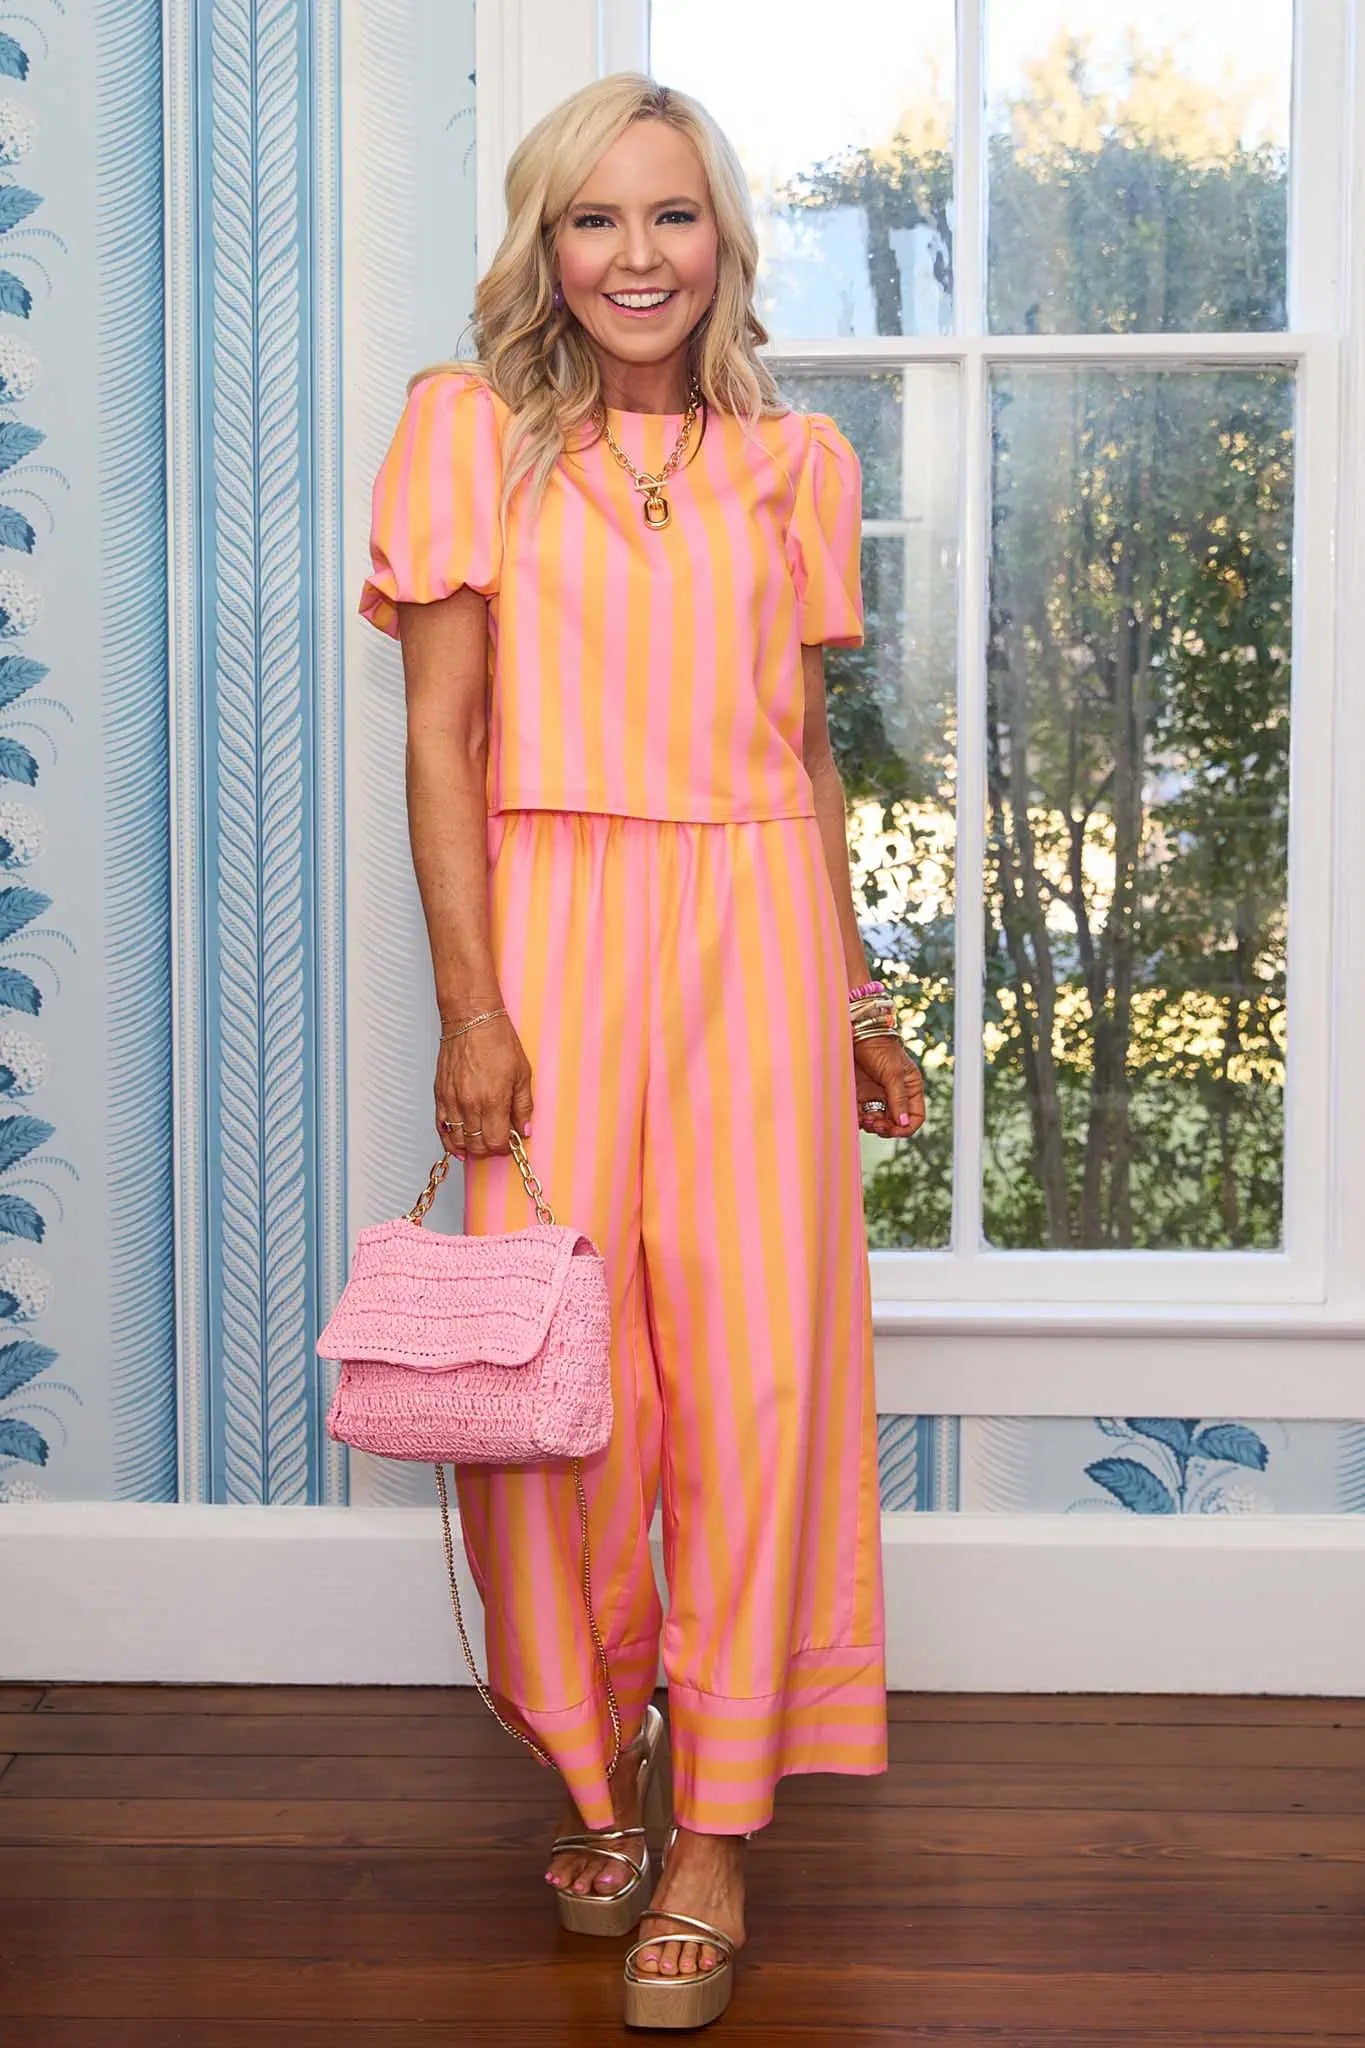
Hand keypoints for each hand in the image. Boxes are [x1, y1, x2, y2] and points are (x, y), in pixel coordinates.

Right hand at [435, 1011, 533, 1159]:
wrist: (471, 1020)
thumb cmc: (497, 1040)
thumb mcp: (522, 1073)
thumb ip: (523, 1105)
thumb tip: (525, 1129)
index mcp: (493, 1100)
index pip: (496, 1141)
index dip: (504, 1148)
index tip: (510, 1143)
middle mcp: (469, 1104)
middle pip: (476, 1144)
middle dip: (488, 1150)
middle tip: (496, 1144)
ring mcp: (452, 1100)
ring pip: (457, 1139)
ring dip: (470, 1147)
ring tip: (479, 1145)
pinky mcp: (440, 1094)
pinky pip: (441, 1126)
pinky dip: (449, 1139)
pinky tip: (457, 1144)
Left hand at [853, 1033, 924, 1139]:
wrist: (854, 1034)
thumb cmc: (879, 1048)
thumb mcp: (892, 1073)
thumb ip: (898, 1098)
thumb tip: (903, 1123)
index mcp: (910, 1089)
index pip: (915, 1117)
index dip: (906, 1127)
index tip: (893, 1129)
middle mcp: (896, 1095)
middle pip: (896, 1123)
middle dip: (887, 1128)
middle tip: (876, 1124)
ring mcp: (878, 1095)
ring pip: (879, 1122)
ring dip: (873, 1125)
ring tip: (866, 1120)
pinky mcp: (861, 1095)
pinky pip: (863, 1114)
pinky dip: (860, 1119)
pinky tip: (857, 1117)